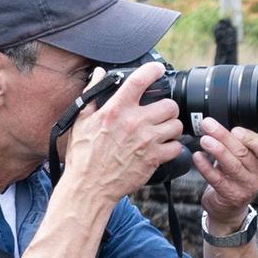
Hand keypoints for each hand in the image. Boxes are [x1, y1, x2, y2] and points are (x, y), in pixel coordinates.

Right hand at [50, 62, 185, 224]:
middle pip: (169, 105)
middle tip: (161, 113)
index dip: (153, 70)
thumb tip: (99, 74)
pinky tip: (162, 147)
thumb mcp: (81, 121)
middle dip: (167, 107)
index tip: (158, 70)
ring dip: (172, 127)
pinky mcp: (154, 159)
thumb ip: (92, 94)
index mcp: (115, 110)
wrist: (89, 187)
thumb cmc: (83, 156)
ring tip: (162, 130)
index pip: (140, 80)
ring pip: (176, 125)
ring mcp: (146, 141)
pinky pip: (176, 147)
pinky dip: (172, 147)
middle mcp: (134, 123)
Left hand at [192, 119, 257, 226]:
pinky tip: (198, 157)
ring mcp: (246, 187)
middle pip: (243, 153)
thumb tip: (215, 123)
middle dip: (224, 137)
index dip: (252, 138)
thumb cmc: (233, 176)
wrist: (228, 206)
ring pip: (232, 166)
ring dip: (217, 151)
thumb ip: (236, 142)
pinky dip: (206, 167)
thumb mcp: (241, 158)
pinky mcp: (231, 196)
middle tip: (208, 125)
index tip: (235, 129)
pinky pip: (218, 180)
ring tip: (204, 140)